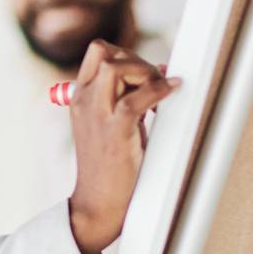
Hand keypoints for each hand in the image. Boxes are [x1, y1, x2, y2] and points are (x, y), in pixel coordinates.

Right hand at [64, 41, 179, 253]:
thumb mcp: (108, 124)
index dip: (125, 53)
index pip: (97, 51)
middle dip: (137, 59)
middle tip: (154, 82)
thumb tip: (159, 75)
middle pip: (106, 52)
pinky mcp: (115, 131)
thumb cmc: (110, 165)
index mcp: (80, 97)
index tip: (143, 74)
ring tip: (159, 92)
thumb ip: (125, 99)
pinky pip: (138, 98)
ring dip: (145, 73)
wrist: (98, 202)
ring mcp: (97, 115)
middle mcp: (84, 101)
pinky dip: (159, 90)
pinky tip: (172, 91)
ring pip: (116, 67)